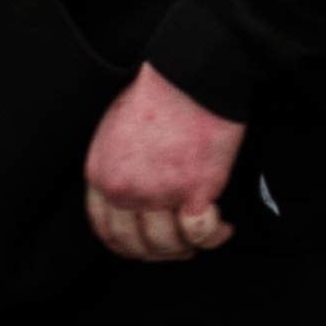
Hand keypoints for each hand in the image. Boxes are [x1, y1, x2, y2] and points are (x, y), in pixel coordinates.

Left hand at [83, 61, 245, 263]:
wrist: (195, 72)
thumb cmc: (163, 90)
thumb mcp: (117, 129)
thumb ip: (119, 166)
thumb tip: (136, 194)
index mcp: (101, 174)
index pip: (107, 230)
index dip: (130, 246)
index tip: (149, 246)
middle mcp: (124, 190)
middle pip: (137, 244)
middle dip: (161, 252)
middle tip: (182, 248)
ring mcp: (158, 193)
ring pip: (169, 244)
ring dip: (189, 246)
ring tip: (207, 233)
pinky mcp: (194, 190)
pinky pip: (200, 233)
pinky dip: (214, 236)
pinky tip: (224, 228)